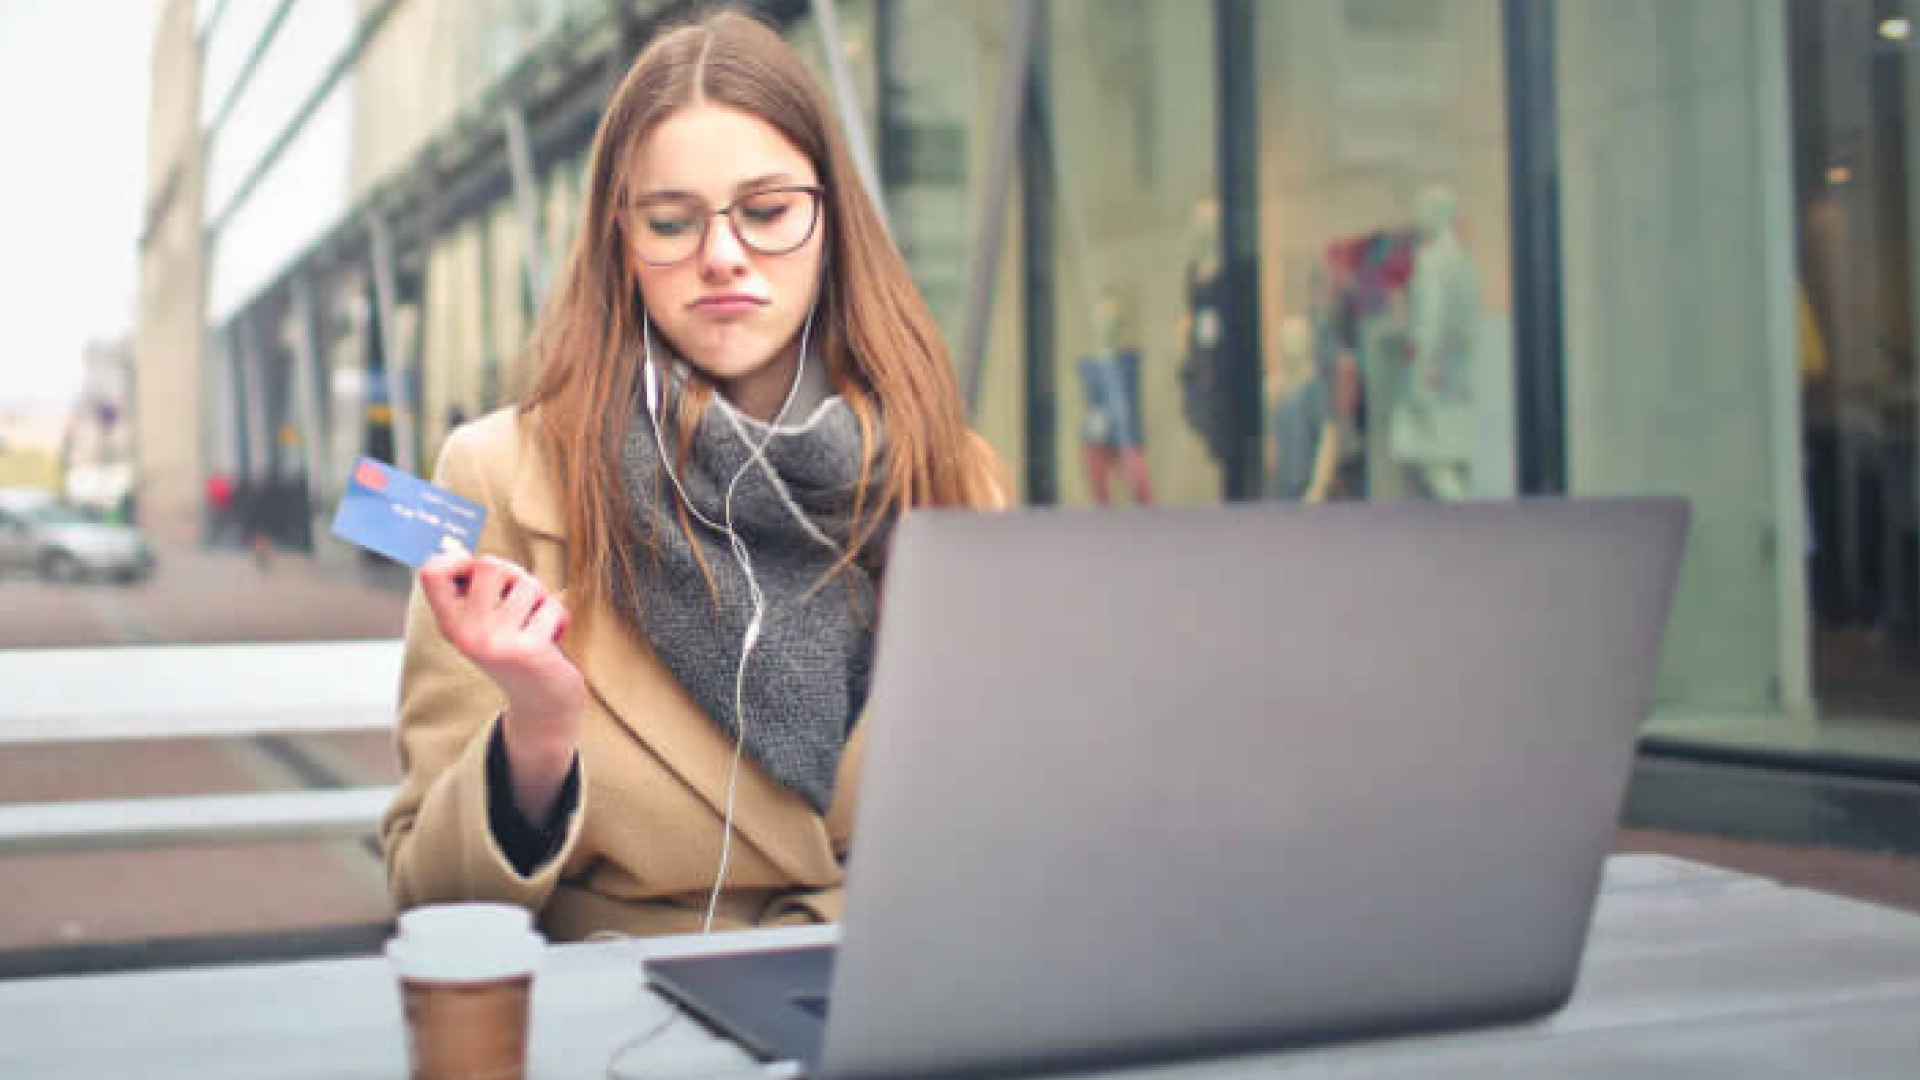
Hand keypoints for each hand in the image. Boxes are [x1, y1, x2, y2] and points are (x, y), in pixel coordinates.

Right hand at [420, 553, 584, 814]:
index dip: (456, 559)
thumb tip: (452, 547)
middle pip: (490, 564)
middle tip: (521, 602)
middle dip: (515, 575)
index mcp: (450, 622)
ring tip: (536, 625)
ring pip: (528, 583)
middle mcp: (465, 633)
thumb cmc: (517, 647)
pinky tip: (551, 641)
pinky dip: (559, 618)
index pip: (432, 572)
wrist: (543, 702)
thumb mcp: (485, 620)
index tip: (475, 570)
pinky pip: (551, 606)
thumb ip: (472, 588)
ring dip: (541, 599)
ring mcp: (494, 642)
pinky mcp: (527, 649)